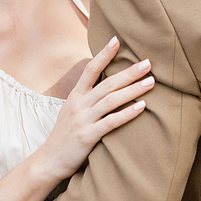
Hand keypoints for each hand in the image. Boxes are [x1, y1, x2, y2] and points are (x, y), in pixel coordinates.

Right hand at [39, 37, 153, 180]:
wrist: (49, 160)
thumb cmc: (64, 135)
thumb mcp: (71, 111)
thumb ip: (86, 97)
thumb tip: (105, 84)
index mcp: (75, 96)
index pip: (90, 69)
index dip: (103, 54)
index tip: (116, 40)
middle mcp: (79, 104)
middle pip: (107, 83)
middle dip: (128, 72)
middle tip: (147, 63)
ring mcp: (83, 120)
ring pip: (111, 100)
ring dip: (133, 90)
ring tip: (151, 82)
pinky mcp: (87, 136)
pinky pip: (111, 122)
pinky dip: (127, 114)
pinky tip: (142, 107)